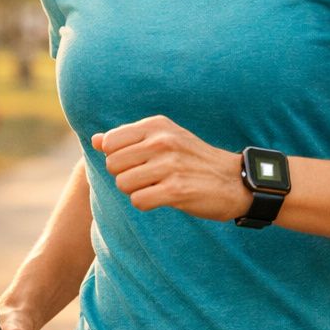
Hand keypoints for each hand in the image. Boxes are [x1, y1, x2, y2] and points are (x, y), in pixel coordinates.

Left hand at [91, 115, 248, 221]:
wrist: (234, 180)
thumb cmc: (193, 160)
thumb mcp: (164, 139)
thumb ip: (128, 139)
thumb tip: (95, 140)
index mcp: (156, 125)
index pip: (109, 142)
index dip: (117, 158)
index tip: (136, 163)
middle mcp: (162, 141)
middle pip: (113, 165)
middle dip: (124, 177)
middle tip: (147, 179)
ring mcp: (169, 165)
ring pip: (123, 184)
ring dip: (136, 192)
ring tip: (156, 188)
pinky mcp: (176, 189)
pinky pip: (139, 201)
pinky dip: (146, 204)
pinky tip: (162, 199)